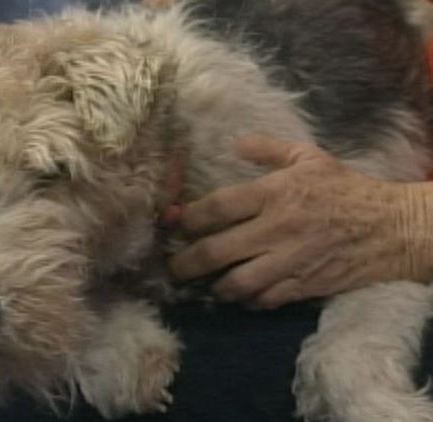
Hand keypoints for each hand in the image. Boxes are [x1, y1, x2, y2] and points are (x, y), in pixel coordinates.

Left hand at [167, 138, 432, 308]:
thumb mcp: (309, 157)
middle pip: (215, 251)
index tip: (172, 225)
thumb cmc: (347, 189)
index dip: (186, 219)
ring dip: (214, 286)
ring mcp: (290, 260)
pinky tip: (240, 294)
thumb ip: (267, 149)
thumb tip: (233, 143)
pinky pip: (263, 300)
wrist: (393, 227)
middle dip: (185, 263)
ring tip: (206, 284)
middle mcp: (277, 228)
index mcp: (275, 193)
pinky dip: (247, 300)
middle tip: (172, 268)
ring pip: (235, 282)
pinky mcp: (304, 285)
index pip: (216, 207)